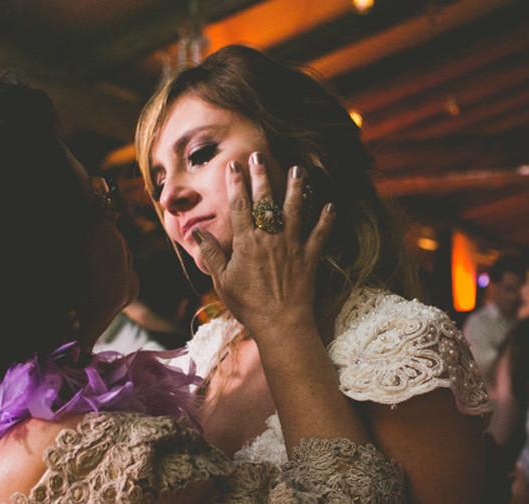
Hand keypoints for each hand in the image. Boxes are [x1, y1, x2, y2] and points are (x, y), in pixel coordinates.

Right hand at [192, 154, 333, 341]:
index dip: (236, 183)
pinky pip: (319, 234)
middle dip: (261, 175)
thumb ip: (211, 254)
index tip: (234, 164)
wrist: (280, 323)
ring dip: (296, 188)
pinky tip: (331, 205)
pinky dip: (326, 220)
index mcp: (246, 242)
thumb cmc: (249, 305)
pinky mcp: (309, 257)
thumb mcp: (222, 281)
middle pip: (265, 200)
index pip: (239, 205)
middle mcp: (269, 238)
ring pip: (294, 210)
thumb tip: (197, 233)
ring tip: (298, 170)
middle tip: (259, 155)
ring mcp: (292, 246)